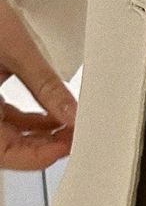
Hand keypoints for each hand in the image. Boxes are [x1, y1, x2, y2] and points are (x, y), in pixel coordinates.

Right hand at [0, 0, 76, 170]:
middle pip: (7, 148)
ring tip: (70, 126)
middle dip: (44, 146)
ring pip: (5, 135)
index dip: (42, 156)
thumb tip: (72, 114)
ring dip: (39, 134)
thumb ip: (45, 86)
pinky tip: (52, 114)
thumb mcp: (15, 49)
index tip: (72, 143)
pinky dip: (27, 119)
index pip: (7, 154)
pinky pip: (2, 117)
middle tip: (77, 137)